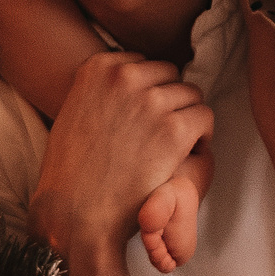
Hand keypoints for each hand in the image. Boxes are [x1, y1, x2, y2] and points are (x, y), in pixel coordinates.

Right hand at [27, 51, 213, 260]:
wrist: (75, 212)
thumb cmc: (70, 172)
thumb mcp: (74, 111)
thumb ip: (101, 91)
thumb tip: (129, 83)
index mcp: (98, 68)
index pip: (144, 63)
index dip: (148, 92)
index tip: (143, 118)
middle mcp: (124, 76)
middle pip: (170, 75)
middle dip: (170, 101)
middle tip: (160, 133)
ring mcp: (150, 101)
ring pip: (192, 94)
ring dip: (187, 118)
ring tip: (173, 147)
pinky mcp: (173, 129)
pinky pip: (204, 118)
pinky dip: (201, 137)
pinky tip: (184, 156)